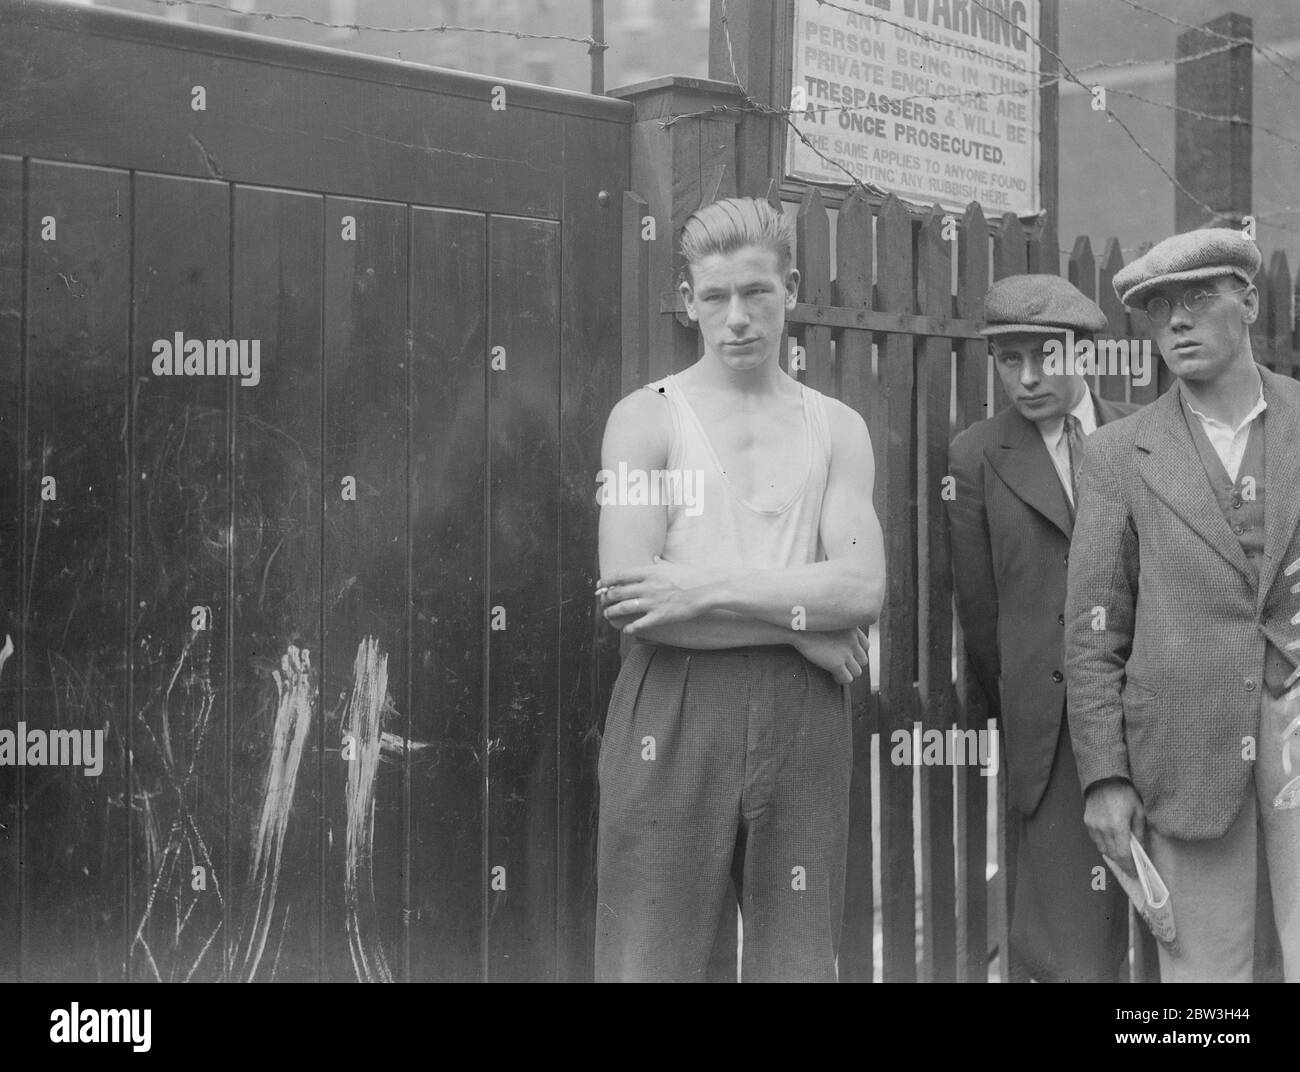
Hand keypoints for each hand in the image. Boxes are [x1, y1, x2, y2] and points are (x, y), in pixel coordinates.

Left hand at [597, 556, 712, 634]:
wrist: (707, 589)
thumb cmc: (692, 576)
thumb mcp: (673, 565)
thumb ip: (660, 563)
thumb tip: (654, 558)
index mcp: (650, 571)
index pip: (621, 575)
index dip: (607, 580)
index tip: (600, 584)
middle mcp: (648, 586)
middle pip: (618, 592)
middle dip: (607, 597)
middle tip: (603, 601)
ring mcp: (653, 602)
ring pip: (624, 607)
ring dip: (612, 612)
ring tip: (608, 614)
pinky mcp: (660, 616)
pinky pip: (640, 623)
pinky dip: (630, 627)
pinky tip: (626, 629)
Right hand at [794, 626, 868, 684]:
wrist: (798, 627)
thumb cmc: (808, 621)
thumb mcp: (830, 618)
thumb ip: (838, 625)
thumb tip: (835, 636)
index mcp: (852, 629)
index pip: (865, 646)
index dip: (857, 653)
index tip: (848, 655)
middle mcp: (852, 641)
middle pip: (863, 660)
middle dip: (853, 664)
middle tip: (842, 666)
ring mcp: (845, 653)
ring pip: (857, 671)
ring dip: (849, 674)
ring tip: (838, 673)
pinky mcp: (836, 663)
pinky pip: (847, 678)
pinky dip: (841, 680)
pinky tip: (833, 676)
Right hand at [1084, 778, 1144, 874]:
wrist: (1104, 779)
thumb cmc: (1125, 794)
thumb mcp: (1139, 811)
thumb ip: (1140, 832)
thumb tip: (1140, 849)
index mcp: (1118, 825)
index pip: (1123, 854)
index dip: (1129, 866)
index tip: (1134, 873)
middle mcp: (1103, 828)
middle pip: (1112, 854)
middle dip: (1122, 863)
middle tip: (1130, 869)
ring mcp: (1093, 825)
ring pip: (1102, 849)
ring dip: (1112, 854)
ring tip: (1122, 856)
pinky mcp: (1087, 822)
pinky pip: (1096, 840)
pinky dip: (1104, 845)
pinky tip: (1111, 843)